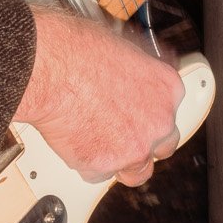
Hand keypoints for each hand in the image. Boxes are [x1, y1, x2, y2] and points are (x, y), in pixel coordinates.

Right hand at [16, 7, 186, 186]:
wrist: (51, 70)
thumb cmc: (79, 51)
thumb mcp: (124, 48)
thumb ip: (137, 71)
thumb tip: (133, 71)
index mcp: (168, 89)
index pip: (171, 111)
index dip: (151, 114)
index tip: (140, 114)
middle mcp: (159, 121)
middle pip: (163, 145)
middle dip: (144, 142)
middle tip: (122, 134)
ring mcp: (134, 147)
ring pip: (137, 171)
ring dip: (123, 163)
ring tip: (103, 149)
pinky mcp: (105, 165)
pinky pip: (99, 174)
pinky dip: (87, 164)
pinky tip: (76, 144)